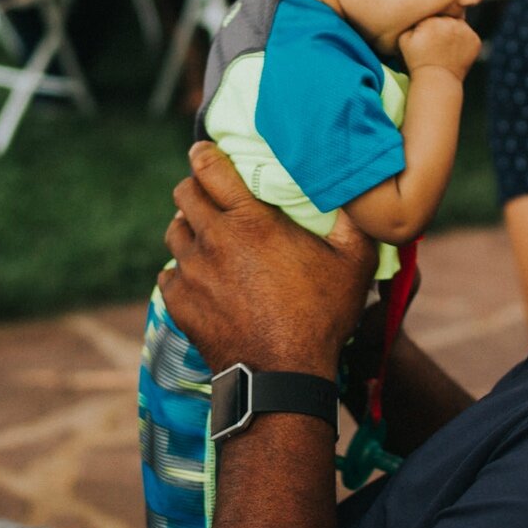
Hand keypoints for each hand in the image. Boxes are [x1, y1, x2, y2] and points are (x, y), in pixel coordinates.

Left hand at [158, 143, 376, 374]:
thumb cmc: (321, 317)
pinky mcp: (180, 303)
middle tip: (211, 196)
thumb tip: (358, 188)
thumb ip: (354, 220)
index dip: (204, 154)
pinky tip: (200, 278)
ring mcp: (192, 273)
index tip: (204, 151)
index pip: (209, 168)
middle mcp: (214, 240)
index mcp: (250, 221)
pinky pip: (169, 275)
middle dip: (195, 189)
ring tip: (207, 236)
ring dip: (188, 229)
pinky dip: (181, 272)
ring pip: (174, 233)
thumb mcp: (354, 262)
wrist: (282, 376)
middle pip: (184, 195)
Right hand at [397, 15, 481, 79]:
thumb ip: (411, 21)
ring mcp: (465, 31)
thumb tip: (418, 10)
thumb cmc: (417, 61)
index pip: (433, 12)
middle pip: (448, 16)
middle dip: (443, 25)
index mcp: (433, 20)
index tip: (427, 35)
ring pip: (459, 24)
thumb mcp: (404, 39)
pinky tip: (455, 52)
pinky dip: (464, 42)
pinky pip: (469, 36)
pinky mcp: (475, 41)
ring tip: (446, 48)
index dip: (429, 23)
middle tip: (437, 41)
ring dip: (455, 31)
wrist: (436, 82)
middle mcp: (451, 22)